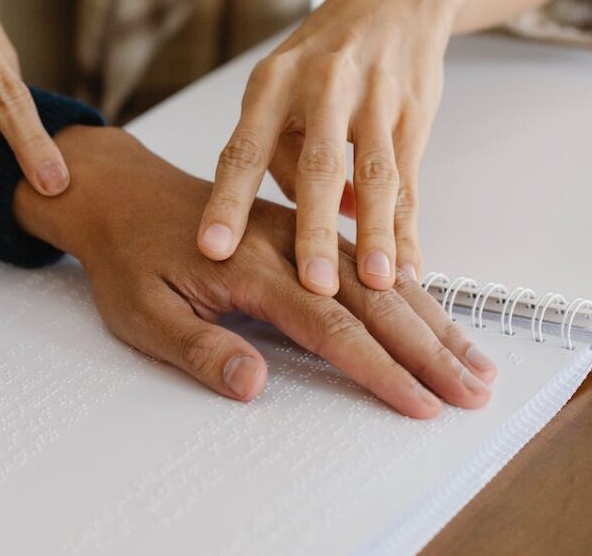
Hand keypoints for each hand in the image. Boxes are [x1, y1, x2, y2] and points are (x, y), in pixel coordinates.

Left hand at [17, 127, 495, 416]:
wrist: (118, 190)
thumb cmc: (128, 254)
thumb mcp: (140, 312)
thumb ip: (198, 349)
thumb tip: (255, 385)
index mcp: (250, 266)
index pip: (328, 325)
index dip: (377, 368)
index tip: (419, 402)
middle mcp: (287, 241)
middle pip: (372, 298)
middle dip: (427, 348)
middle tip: (473, 388)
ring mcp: (299, 228)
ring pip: (378, 275)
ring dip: (431, 319)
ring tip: (473, 359)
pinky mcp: (302, 224)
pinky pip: (366, 253)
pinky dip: (408, 285)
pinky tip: (436, 310)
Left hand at [199, 0, 462, 295]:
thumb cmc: (322, 57)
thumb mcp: (281, 88)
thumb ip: (282, 158)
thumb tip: (312, 225)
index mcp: (271, 83)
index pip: (241, 150)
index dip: (227, 202)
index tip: (211, 248)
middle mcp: (321, 87)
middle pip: (316, 166)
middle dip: (313, 230)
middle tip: (310, 285)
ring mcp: (373, 99)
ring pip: (374, 175)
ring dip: (376, 234)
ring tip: (377, 285)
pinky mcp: (415, 113)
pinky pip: (410, 180)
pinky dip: (408, 227)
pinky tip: (407, 266)